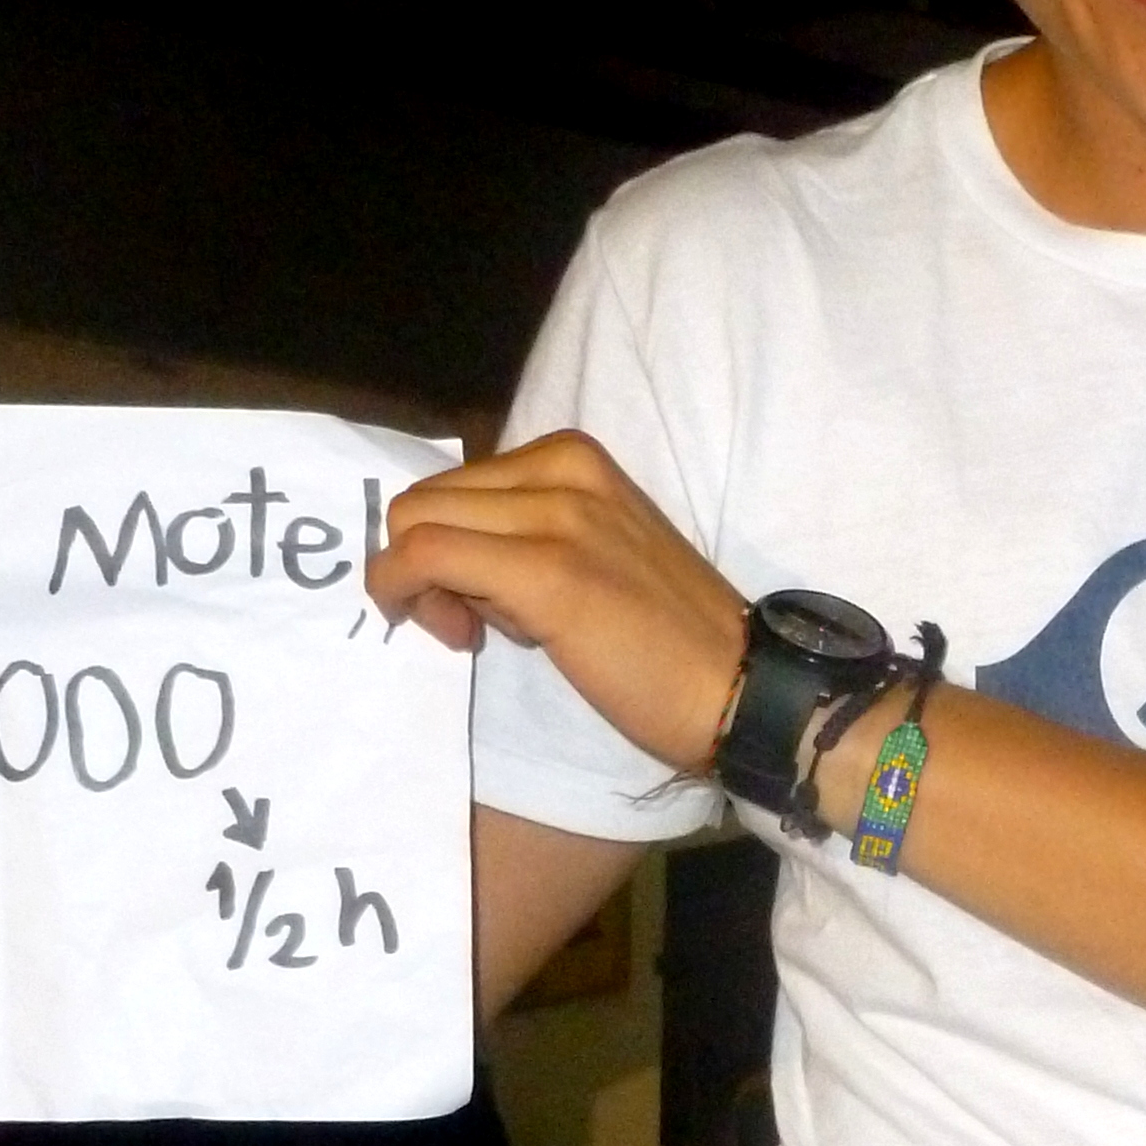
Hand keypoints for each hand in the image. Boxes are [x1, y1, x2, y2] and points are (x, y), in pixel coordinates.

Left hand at [372, 433, 745, 775]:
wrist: (738, 687)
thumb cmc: (667, 639)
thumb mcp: (594, 552)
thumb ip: (529, 533)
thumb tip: (447, 555)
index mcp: (574, 457)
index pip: (455, 483)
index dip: (440, 544)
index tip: (472, 602)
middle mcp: (562, 467)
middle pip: (424, 500)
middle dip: (420, 566)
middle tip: (466, 624)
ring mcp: (554, 514)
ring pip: (414, 524)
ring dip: (418, 587)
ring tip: (478, 631)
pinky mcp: (544, 570)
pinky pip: (424, 557)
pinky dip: (407, 595)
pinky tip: (460, 636)